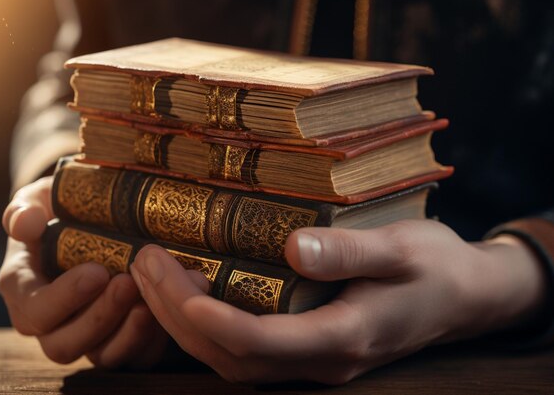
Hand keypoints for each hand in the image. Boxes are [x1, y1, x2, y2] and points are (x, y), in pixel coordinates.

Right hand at [0, 176, 168, 367]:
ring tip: (151, 302)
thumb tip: (25, 225)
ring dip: (128, 334)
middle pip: (64, 344)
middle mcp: (50, 323)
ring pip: (101, 356)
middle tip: (129, 283)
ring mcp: (86, 337)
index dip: (65, 298)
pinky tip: (166, 313)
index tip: (97, 272)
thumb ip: (24, 210)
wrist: (91, 222)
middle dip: (100, 317)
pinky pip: (134, 358)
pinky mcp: (118, 341)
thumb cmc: (60, 211)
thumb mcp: (39, 201)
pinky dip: (151, 341)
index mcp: (24, 291)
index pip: (34, 310)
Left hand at [130, 219, 545, 383]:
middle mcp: (321, 360)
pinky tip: (186, 288)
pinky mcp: (306, 347)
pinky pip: (244, 348)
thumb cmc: (435, 267)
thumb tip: (292, 248)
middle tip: (145, 262)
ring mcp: (312, 359)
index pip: (264, 343)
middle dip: (178, 314)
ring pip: (231, 359)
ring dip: (183, 320)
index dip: (215, 320)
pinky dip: (205, 324)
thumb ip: (348, 252)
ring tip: (150, 271)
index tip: (173, 284)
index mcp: (345, 337)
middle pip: (232, 356)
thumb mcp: (402, 249)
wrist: (464, 295)